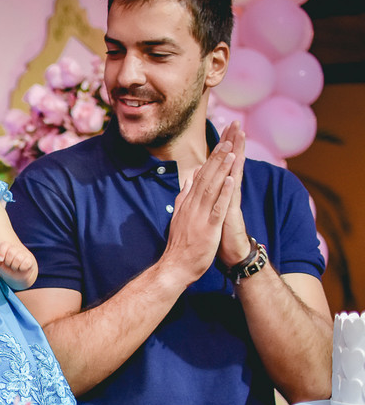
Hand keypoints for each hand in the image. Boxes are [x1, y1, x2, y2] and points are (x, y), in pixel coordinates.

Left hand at [0, 240, 36, 289]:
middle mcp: (17, 249)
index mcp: (8, 248)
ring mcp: (24, 254)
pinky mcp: (30, 260)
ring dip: (14, 266)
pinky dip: (22, 268)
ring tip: (15, 267)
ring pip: (18, 258)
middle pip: (11, 252)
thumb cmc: (8, 268)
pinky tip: (21, 268)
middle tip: (9, 265)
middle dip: (8, 262)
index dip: (1, 252)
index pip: (4, 245)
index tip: (1, 259)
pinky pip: (25, 263)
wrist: (19, 276)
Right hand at [160, 140, 236, 286]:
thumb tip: (189, 179)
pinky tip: (230, 179)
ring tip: (230, 152)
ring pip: (212, 187)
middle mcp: (192, 205)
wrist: (175, 267)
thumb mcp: (180, 216)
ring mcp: (200, 216)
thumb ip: (184, 196)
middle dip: (217, 157)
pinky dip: (223, 192)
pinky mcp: (208, 227)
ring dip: (221, 169)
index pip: (200, 176)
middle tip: (227, 138)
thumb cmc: (180, 245)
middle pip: (206, 177)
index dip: (211, 158)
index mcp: (188, 203)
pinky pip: (217, 207)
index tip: (221, 142)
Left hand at [216, 121, 253, 266]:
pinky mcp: (230, 213)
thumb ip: (205, 192)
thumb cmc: (218, 232)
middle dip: (232, 143)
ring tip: (240, 136)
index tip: (223, 129)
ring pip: (234, 174)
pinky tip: (234, 170)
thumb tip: (198, 178)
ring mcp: (230, 201)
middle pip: (231, 163)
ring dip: (237, 155)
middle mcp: (227, 192)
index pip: (221, 164)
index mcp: (219, 190)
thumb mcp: (208, 209)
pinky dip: (232, 183)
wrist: (229, 253)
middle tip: (235, 123)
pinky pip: (232, 196)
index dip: (222, 147)